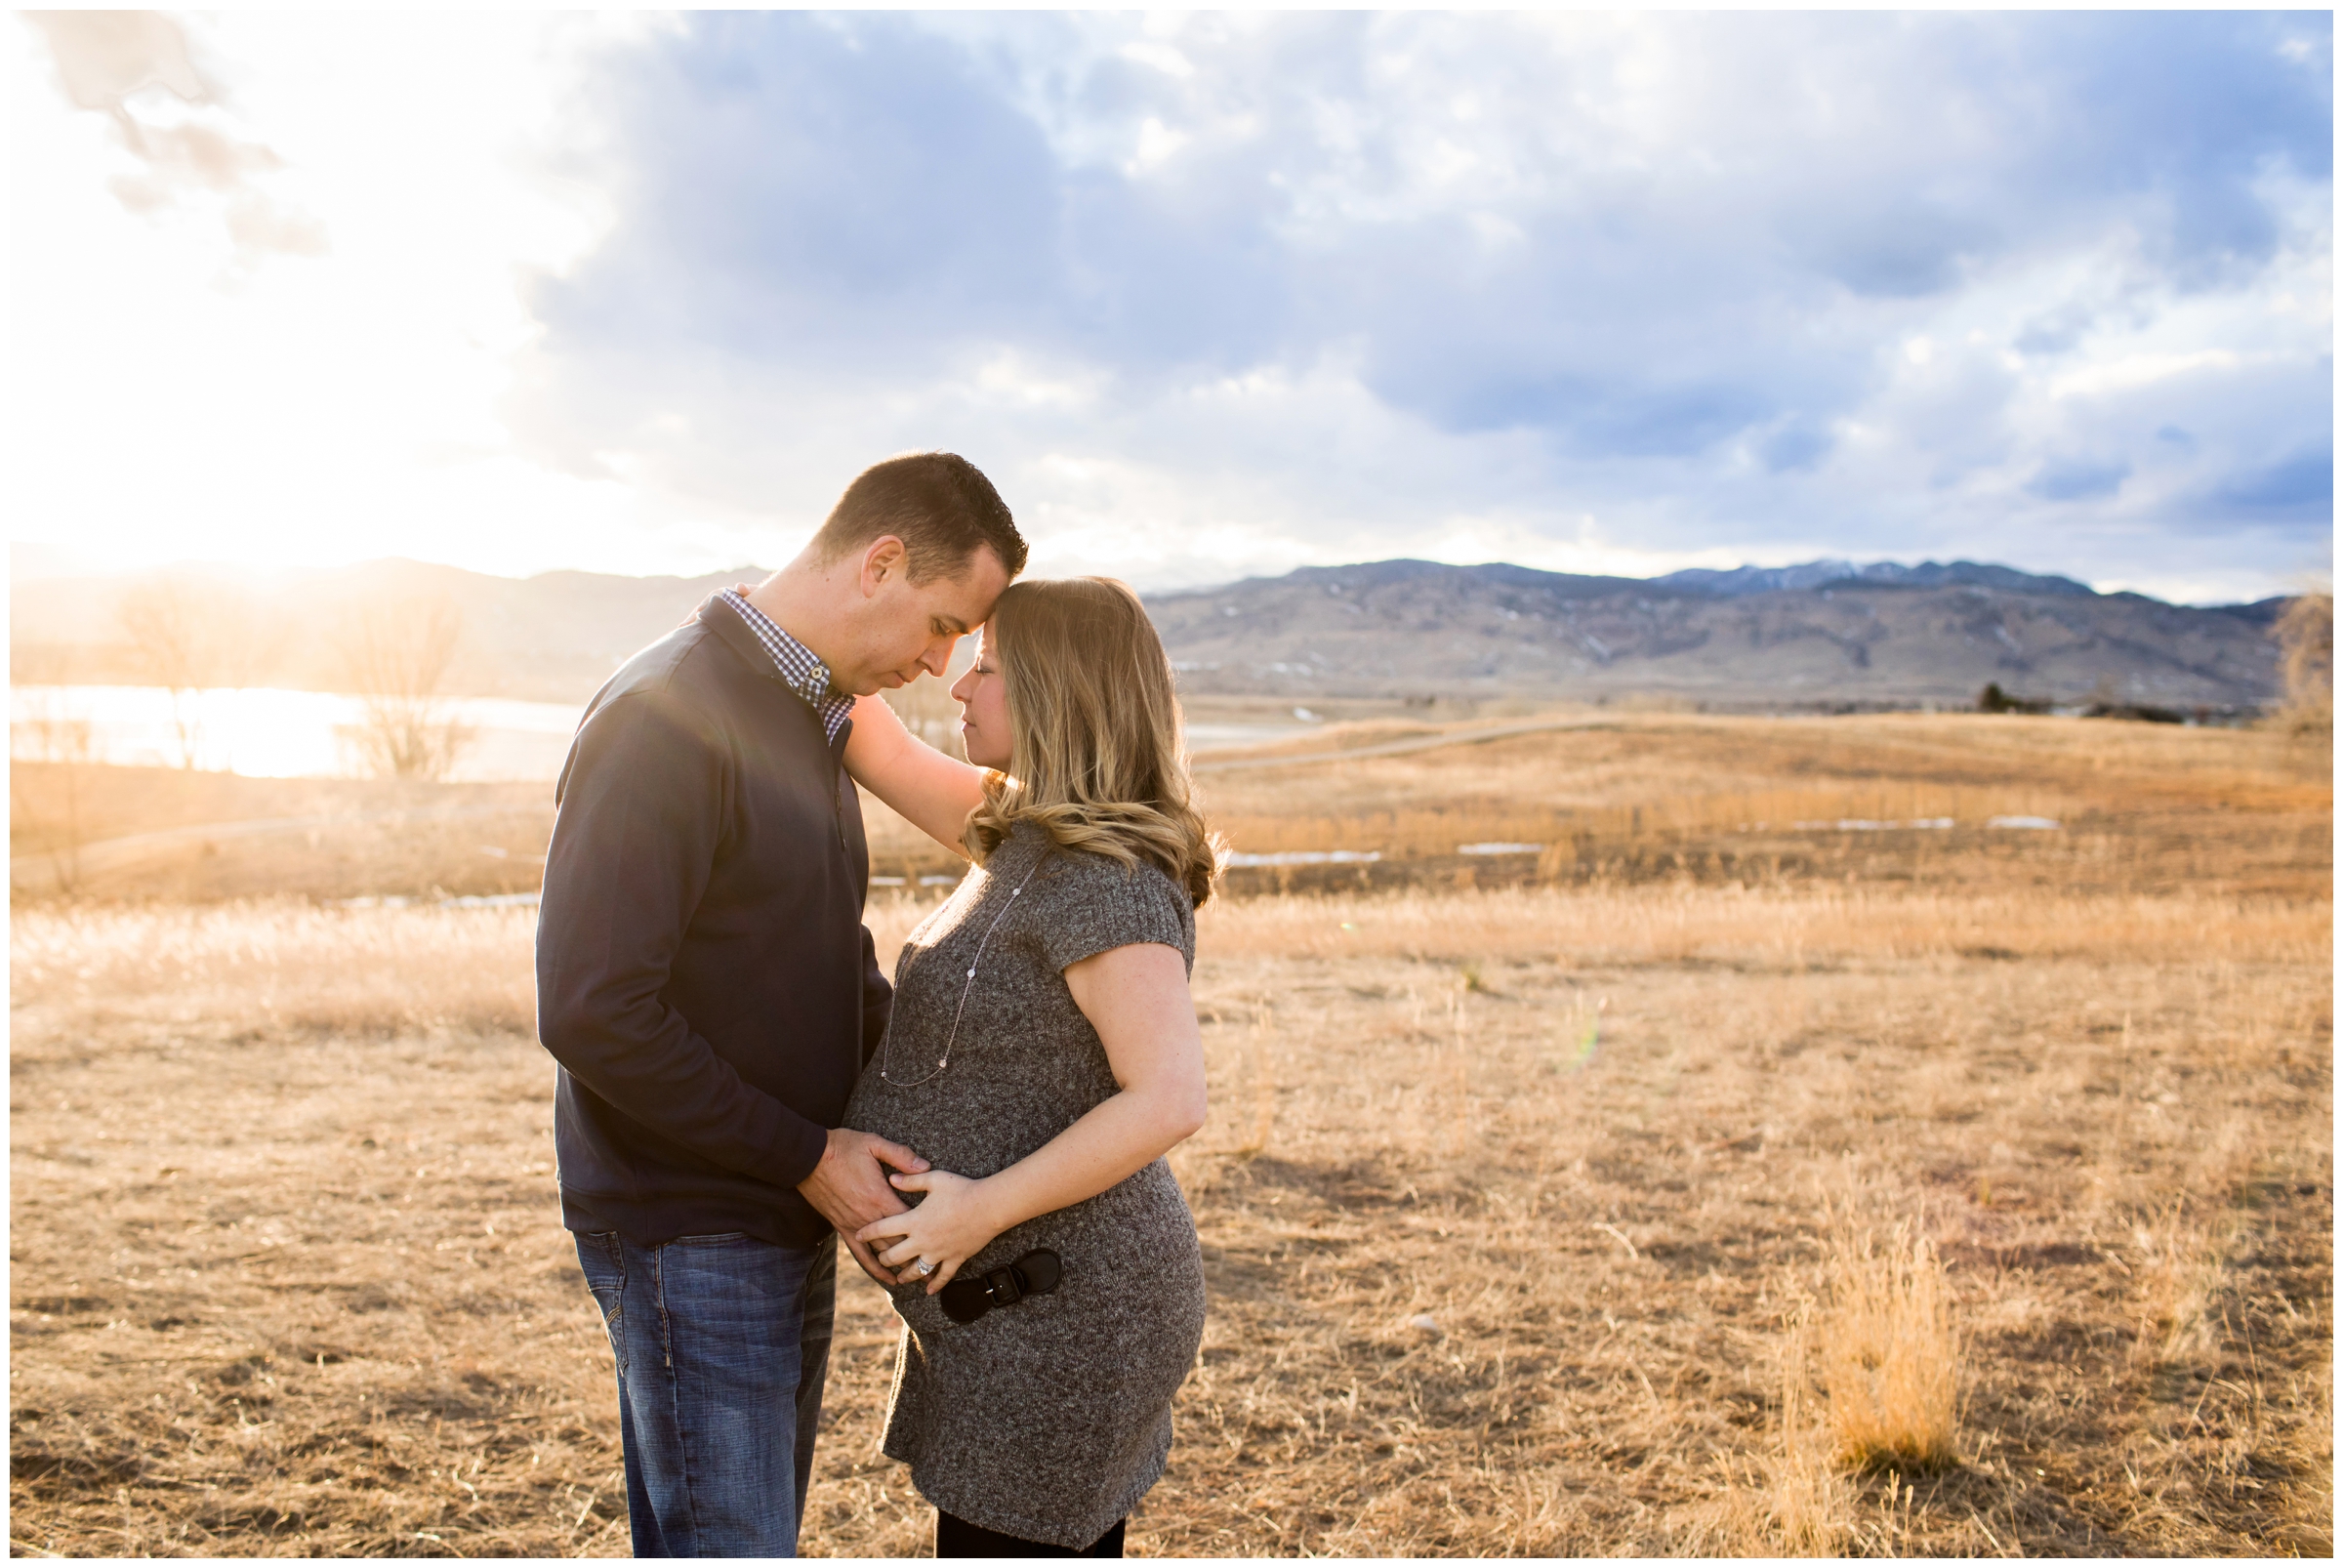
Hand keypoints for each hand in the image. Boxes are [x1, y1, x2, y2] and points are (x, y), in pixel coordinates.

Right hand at [798, 1128, 929, 1285]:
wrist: (807, 1158)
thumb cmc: (841, 1148)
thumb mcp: (874, 1144)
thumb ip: (901, 1156)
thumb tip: (925, 1166)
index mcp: (880, 1196)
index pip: (909, 1219)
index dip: (927, 1227)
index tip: (944, 1234)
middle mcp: (868, 1216)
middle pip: (899, 1241)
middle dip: (919, 1254)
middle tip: (939, 1265)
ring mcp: (855, 1224)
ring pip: (882, 1251)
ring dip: (901, 1264)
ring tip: (921, 1278)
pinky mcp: (842, 1228)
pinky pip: (860, 1254)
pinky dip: (875, 1268)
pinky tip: (887, 1278)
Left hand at [855, 1169, 1003, 1293]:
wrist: (989, 1206)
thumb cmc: (961, 1189)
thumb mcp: (933, 1180)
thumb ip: (910, 1180)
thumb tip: (891, 1178)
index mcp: (914, 1220)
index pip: (883, 1228)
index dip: (868, 1232)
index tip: (858, 1235)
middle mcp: (922, 1240)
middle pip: (895, 1255)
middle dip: (884, 1257)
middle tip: (880, 1256)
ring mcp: (938, 1253)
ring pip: (915, 1271)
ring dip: (904, 1275)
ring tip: (898, 1278)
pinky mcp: (955, 1259)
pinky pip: (943, 1276)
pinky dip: (935, 1285)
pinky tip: (929, 1291)